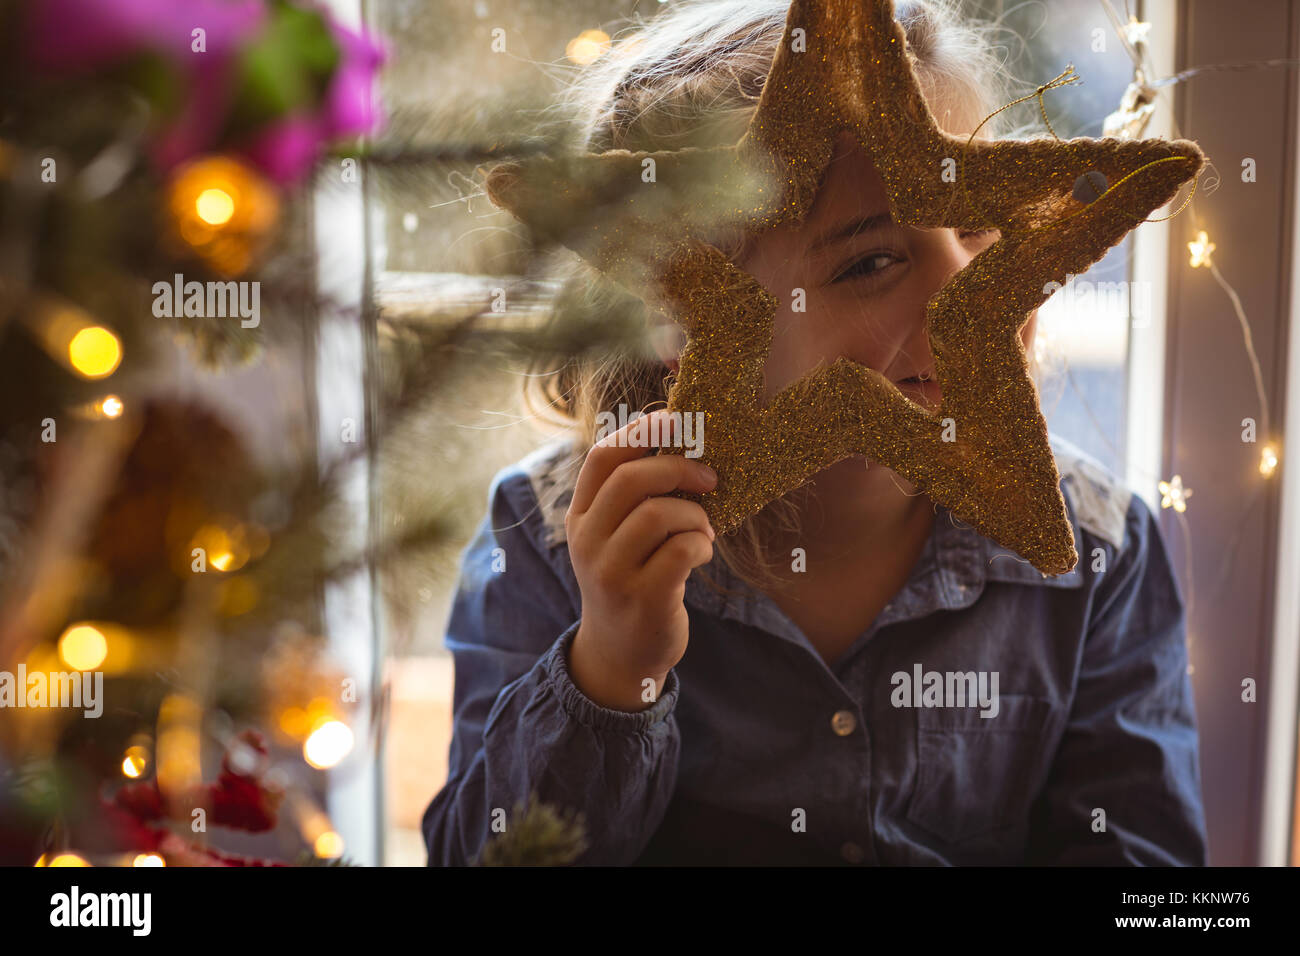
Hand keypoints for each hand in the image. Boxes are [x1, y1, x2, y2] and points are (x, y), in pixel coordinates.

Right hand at [565, 410, 716, 711]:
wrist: (620, 654)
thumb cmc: (630, 581)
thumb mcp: (615, 537)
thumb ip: (633, 497)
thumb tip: (682, 440)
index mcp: (580, 516)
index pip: (602, 456)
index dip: (642, 432)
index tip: (678, 422)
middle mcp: (588, 541)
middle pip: (632, 479)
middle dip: (680, 468)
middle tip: (710, 478)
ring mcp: (612, 572)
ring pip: (660, 514)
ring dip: (695, 515)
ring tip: (703, 530)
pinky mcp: (643, 599)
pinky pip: (681, 550)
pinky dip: (701, 543)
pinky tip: (702, 552)